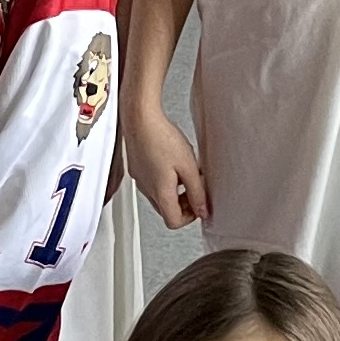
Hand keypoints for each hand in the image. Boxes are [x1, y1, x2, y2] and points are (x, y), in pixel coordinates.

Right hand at [122, 108, 208, 230]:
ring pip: (159, 197)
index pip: (174, 222)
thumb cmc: (161, 138)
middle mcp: (147, 189)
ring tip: (185, 173)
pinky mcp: (137, 168)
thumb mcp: (188, 166)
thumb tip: (203, 210)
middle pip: (166, 211)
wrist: (139, 118)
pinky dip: (165, 180)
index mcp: (160, 192)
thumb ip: (197, 192)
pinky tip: (172, 163)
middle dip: (183, 205)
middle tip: (195, 189)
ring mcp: (140, 179)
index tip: (199, 204)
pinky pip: (152, 183)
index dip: (190, 218)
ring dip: (175, 192)